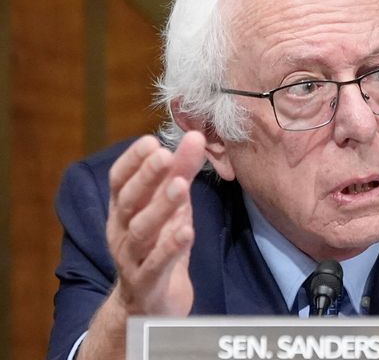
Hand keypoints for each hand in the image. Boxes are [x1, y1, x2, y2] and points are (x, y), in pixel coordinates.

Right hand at [106, 131, 206, 315]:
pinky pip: (156, 264)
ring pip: (141, 231)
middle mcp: (121, 231)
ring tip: (180, 186)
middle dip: (146, 177)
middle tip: (165, 155)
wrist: (149, 305)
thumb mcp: (170, 207)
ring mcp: (130, 259)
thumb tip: (196, 137)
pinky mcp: (146, 283)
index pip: (119, 181)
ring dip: (160, 207)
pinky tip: (187, 231)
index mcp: (123, 210)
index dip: (132, 160)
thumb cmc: (158, 246)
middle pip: (129, 202)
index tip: (150, 140)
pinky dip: (170, 247)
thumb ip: (181, 173)